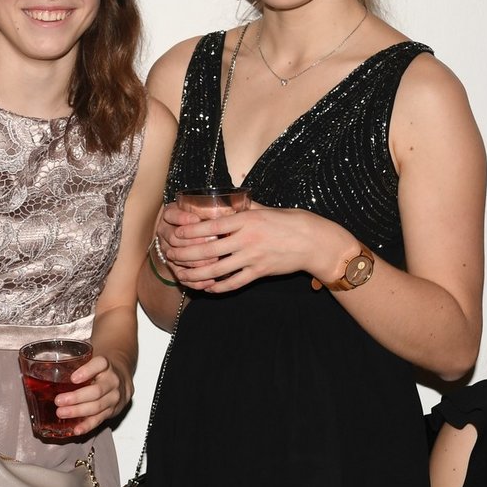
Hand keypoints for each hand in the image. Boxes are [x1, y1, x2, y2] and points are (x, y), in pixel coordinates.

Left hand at [55, 353, 128, 433]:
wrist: (121, 378)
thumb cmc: (98, 369)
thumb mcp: (90, 361)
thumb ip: (72, 364)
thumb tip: (41, 368)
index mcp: (106, 365)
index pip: (100, 364)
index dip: (87, 371)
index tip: (73, 378)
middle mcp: (112, 381)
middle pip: (96, 390)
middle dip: (76, 397)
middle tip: (59, 400)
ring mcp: (114, 397)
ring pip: (97, 406)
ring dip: (78, 411)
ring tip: (62, 413)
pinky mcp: (112, 411)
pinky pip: (100, 419)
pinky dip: (87, 426)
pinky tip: (76, 429)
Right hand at [151, 203, 221, 286]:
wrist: (188, 241)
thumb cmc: (206, 221)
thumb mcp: (207, 210)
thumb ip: (218, 206)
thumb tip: (236, 204)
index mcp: (172, 214)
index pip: (171, 214)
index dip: (182, 217)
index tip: (197, 218)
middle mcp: (166, 232)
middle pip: (174, 238)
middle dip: (194, 241)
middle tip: (213, 242)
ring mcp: (168, 251)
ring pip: (177, 258)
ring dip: (196, 261)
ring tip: (216, 262)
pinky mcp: (174, 268)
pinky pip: (181, 276)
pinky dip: (195, 280)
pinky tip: (211, 281)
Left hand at [161, 201, 351, 291]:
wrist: (315, 242)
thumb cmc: (290, 222)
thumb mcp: (266, 209)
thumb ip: (244, 207)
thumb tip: (226, 199)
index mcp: (247, 220)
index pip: (211, 226)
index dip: (191, 231)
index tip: (176, 234)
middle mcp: (247, 239)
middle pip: (208, 250)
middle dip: (185, 255)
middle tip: (171, 256)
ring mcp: (253, 258)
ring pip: (216, 270)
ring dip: (195, 275)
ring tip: (181, 275)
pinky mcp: (259, 272)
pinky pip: (233, 283)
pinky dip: (217, 287)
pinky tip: (205, 287)